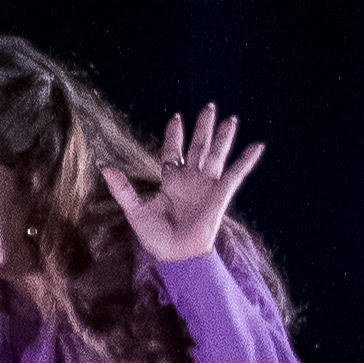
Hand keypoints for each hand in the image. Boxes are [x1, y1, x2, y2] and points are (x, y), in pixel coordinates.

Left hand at [111, 103, 264, 261]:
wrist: (176, 255)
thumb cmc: (156, 237)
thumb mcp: (135, 211)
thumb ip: (123, 189)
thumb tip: (106, 168)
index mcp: (171, 181)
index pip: (173, 151)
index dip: (175, 134)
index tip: (176, 117)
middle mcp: (190, 179)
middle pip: (198, 146)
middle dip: (203, 127)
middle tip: (209, 106)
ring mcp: (207, 185)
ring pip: (216, 154)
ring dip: (224, 137)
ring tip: (231, 119)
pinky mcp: (221, 194)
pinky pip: (236, 174)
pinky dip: (247, 160)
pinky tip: (257, 146)